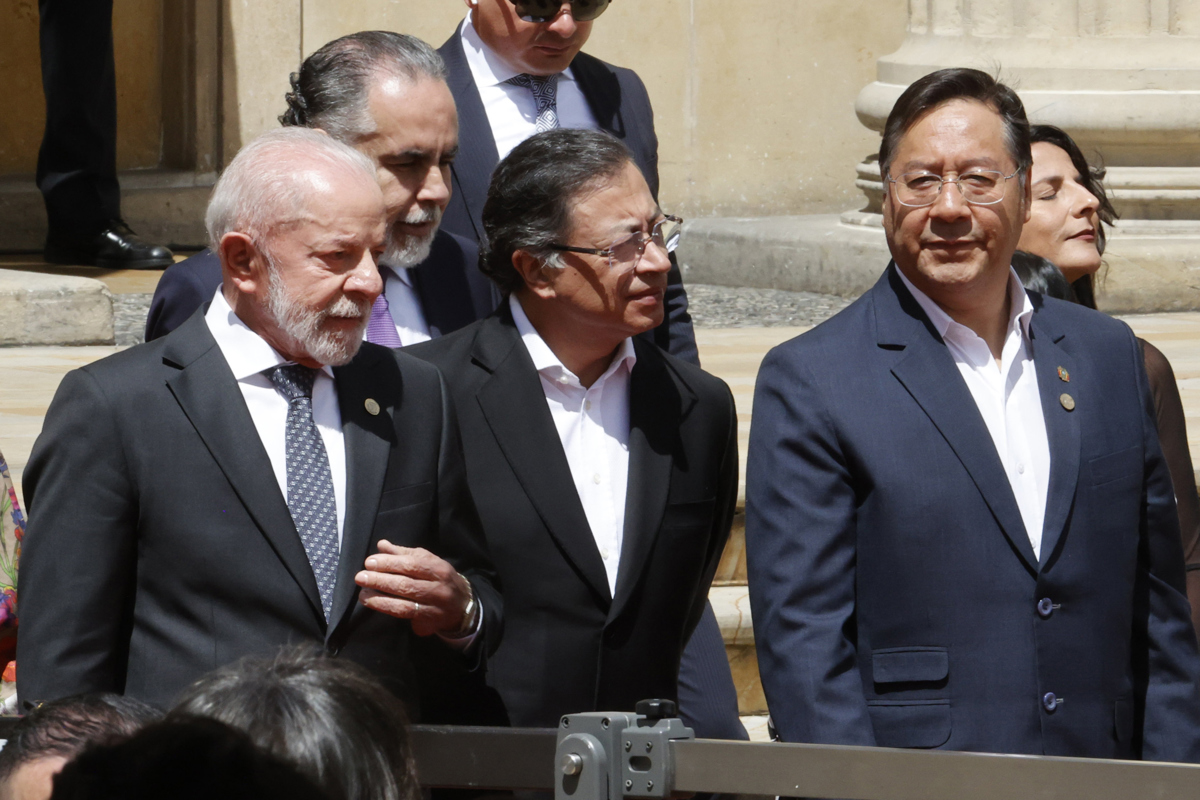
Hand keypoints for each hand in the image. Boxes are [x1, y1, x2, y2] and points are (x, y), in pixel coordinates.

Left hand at [355, 540, 474, 636]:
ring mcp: (435, 608)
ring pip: (405, 605)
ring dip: (380, 600)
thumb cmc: (440, 578)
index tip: (369, 562)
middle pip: (407, 585)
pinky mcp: (429, 623)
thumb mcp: (428, 561)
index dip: (389, 563)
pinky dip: (389, 611)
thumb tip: (382, 545)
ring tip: (363, 595)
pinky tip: (374, 605)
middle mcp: (439, 589)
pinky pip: (406, 618)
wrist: (462, 605)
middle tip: (361, 577)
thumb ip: (404, 554)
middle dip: (381, 581)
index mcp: (439, 569)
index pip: (412, 565)